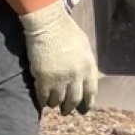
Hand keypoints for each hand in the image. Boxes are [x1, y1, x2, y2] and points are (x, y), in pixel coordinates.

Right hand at [17, 0, 99, 114]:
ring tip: (53, 104)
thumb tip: (86, 78)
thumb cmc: (67, 31)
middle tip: (66, 110)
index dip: (87, 102)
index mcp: (88, 66)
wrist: (48, 24)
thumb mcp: (84, 47)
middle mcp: (76, 76)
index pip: (91, 91)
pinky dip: (43, 101)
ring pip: (58, 101)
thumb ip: (86, 64)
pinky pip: (44, 97)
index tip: (83, 108)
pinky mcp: (43, 79)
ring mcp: (60, 79)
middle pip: (74, 99)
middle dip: (70, 107)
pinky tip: (43, 100)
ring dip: (56, 104)